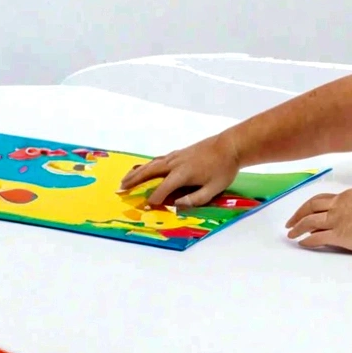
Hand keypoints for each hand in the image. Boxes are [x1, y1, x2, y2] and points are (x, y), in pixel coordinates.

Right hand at [120, 135, 239, 208]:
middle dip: (134, 181)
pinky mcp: (179, 153)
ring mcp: (176, 156)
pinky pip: (158, 160)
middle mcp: (175, 163)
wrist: (230, 146)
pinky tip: (143, 168)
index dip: (155, 198)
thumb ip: (195, 199)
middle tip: (121, 188)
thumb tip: (177, 205)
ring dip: (137, 172)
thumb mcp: (213, 189)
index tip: (147, 206)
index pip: (163, 188)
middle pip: (150, 172)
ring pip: (152, 164)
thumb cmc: (223, 169)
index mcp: (183, 174)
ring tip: (125, 179)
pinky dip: (147, 165)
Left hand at [285, 187, 351, 253]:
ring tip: (291, 234)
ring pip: (309, 221)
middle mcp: (339, 204)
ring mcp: (338, 219)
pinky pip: (317, 237)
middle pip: (310, 206)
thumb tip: (346, 216)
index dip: (309, 206)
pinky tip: (302, 243)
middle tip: (290, 223)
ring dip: (297, 228)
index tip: (303, 212)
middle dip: (297, 215)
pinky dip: (307, 240)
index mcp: (347, 195)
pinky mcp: (340, 235)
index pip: (322, 199)